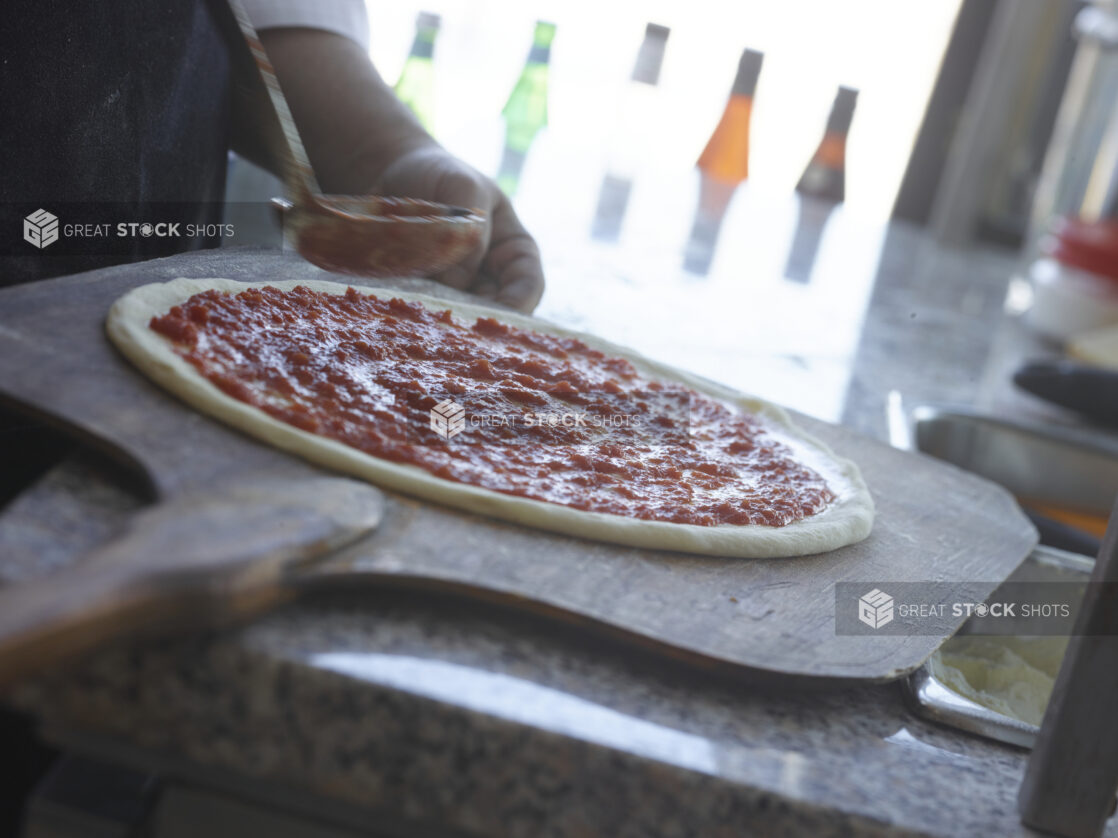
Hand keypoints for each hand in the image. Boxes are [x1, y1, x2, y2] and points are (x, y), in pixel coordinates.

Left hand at [374, 145, 544, 312]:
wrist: (396, 172)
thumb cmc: (440, 173)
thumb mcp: (460, 186)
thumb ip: (468, 231)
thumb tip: (456, 283)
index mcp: (514, 250)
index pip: (528, 286)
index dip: (518, 306)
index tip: (495, 318)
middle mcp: (490, 277)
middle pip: (493, 313)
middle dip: (476, 322)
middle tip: (454, 328)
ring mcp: (456, 290)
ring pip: (459, 318)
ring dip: (443, 321)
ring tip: (424, 318)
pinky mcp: (424, 295)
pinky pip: (425, 313)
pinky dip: (416, 314)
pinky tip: (401, 310)